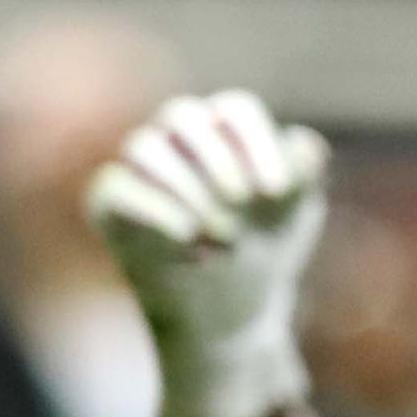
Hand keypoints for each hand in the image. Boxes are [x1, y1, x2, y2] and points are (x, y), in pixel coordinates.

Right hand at [84, 89, 328, 416]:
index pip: (234, 109)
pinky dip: (155, 210)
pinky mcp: (110, 203)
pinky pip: (114, 186)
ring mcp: (140, 170)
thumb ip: (306, 168)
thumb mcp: (300, 208)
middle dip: (215, 156)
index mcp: (226, 132)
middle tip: (243, 202)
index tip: (277, 192)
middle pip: (182, 115)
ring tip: (223, 232)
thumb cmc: (266, 242)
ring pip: (144, 146)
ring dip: (185, 186)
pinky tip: (190, 239)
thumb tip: (296, 145)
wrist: (230, 307)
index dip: (257, 142)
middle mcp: (177, 141)